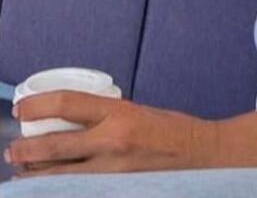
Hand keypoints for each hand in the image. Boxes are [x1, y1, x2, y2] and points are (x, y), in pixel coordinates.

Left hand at [6, 90, 218, 177]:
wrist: (203, 156)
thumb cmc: (172, 130)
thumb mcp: (139, 111)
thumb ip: (106, 119)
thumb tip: (72, 125)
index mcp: (119, 113)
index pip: (67, 103)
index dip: (37, 105)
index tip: (21, 109)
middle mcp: (112, 141)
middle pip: (53, 146)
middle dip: (25, 150)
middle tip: (12, 151)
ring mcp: (112, 173)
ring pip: (58, 177)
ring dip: (35, 175)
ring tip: (21, 174)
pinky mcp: (115, 192)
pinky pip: (78, 191)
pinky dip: (61, 189)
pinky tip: (49, 189)